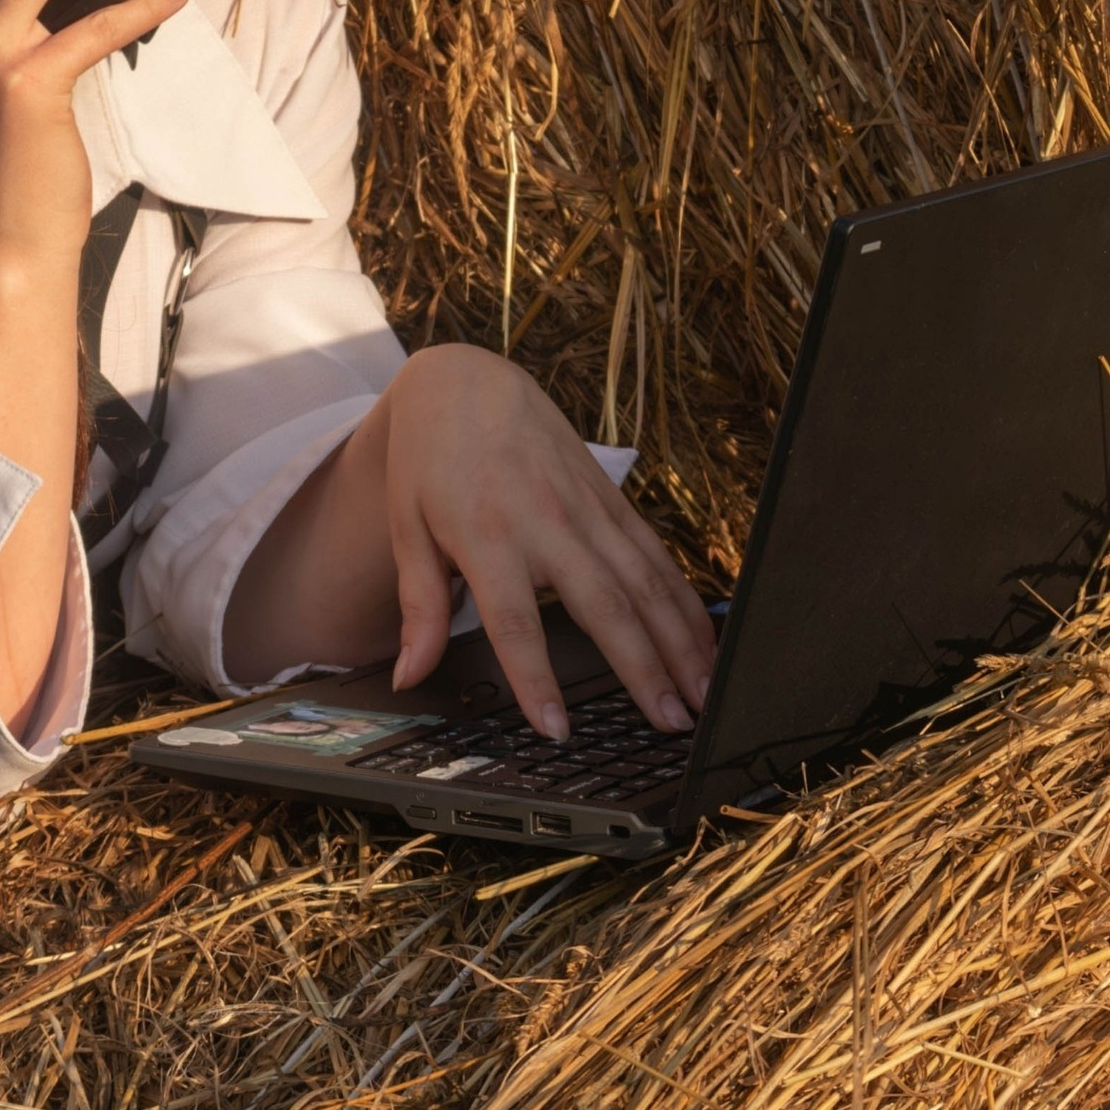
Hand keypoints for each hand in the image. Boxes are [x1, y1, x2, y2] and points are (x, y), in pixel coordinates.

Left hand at [380, 346, 715, 735]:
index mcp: (486, 535)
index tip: (557, 727)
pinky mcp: (611, 499)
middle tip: (670, 725)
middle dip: (643, 670)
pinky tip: (704, 640)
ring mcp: (587, 508)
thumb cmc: (428, 460)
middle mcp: (545, 522)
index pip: (514, 620)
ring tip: (704, 695)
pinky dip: (685, 601)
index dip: (536, 676)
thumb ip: (418, 607)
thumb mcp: (405, 529)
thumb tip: (409, 675)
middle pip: (605, 605)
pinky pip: (656, 556)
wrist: (465, 382)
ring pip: (646, 583)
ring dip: (680, 642)